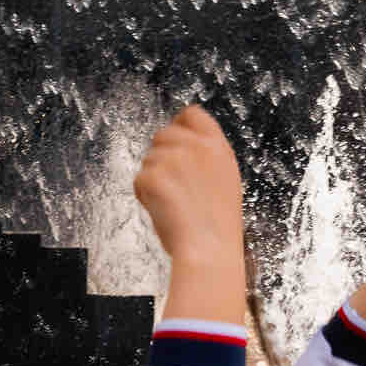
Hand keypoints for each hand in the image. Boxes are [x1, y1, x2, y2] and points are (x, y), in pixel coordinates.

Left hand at [132, 106, 243, 267]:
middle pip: (164, 134)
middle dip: (162, 156)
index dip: (180, 125)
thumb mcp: (226, 181)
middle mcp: (195, 147)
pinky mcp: (152, 175)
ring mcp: (172, 159)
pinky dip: (145, 195)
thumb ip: (208, 157)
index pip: (192, 115)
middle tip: (173, 185)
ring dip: (154, 178)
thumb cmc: (218, 226)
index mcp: (218, 148)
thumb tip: (187, 146)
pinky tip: (164, 210)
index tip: (176, 139)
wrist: (209, 250)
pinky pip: (139, 179)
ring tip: (174, 204)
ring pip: (149, 159)